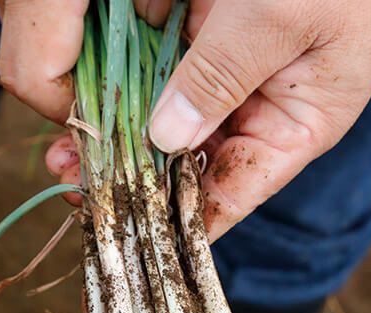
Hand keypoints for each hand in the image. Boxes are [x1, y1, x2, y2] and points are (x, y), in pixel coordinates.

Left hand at [0, 0, 370, 241]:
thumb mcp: (279, 20)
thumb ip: (221, 77)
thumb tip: (164, 137)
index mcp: (296, 127)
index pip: (234, 193)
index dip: (186, 220)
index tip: (135, 234)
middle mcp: (260, 110)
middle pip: (194, 161)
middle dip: (141, 175)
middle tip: (84, 185)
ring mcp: (231, 75)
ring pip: (171, 120)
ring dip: (125, 134)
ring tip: (73, 153)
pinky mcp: (207, 37)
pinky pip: (162, 71)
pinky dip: (130, 84)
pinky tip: (93, 101)